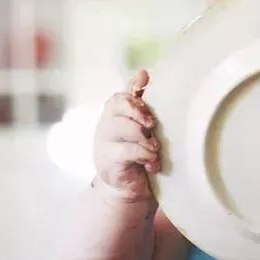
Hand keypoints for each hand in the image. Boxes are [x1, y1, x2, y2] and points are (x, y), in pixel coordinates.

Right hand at [93, 69, 159, 202]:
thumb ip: (140, 101)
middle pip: (116, 109)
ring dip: (144, 137)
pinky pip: (128, 152)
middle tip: (152, 125)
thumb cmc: (136, 150)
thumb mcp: (140, 125)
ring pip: (121, 129)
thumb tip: (143, 72)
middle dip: (138, 115)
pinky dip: (145, 156)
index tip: (148, 108)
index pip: (118, 98)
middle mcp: (105, 126)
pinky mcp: (109, 163)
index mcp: (114, 115)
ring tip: (155, 147)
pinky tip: (152, 164)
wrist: (126, 187)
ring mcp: (104, 144)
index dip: (134, 100)